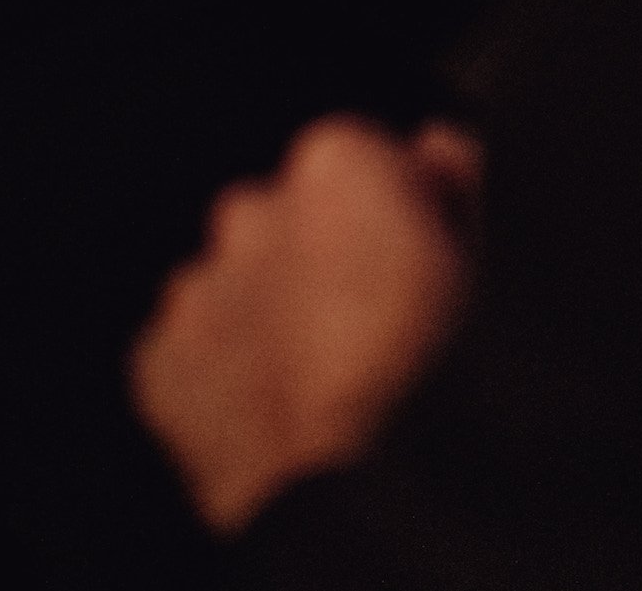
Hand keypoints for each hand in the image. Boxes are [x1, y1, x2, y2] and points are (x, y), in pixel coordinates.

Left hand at [129, 116, 481, 533]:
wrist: (353, 498)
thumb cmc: (433, 380)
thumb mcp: (480, 270)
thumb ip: (452, 186)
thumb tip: (439, 142)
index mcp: (335, 166)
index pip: (352, 166)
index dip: (381, 222)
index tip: (404, 274)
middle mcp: (252, 207)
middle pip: (283, 224)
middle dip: (313, 269)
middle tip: (359, 345)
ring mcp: (199, 284)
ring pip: (236, 292)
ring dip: (266, 327)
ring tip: (319, 397)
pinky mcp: (161, 356)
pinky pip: (194, 357)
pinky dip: (224, 383)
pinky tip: (271, 423)